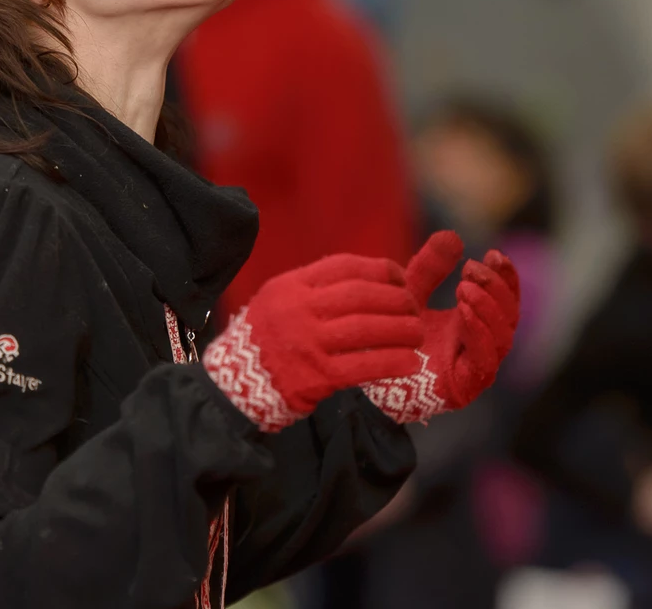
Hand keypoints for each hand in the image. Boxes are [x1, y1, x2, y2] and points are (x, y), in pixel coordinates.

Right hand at [203, 254, 424, 432]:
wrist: (233, 385)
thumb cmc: (264, 341)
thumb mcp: (278, 300)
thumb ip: (314, 288)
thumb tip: (368, 279)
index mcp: (290, 286)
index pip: (344, 267)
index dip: (380, 270)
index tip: (400, 277)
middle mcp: (298, 310)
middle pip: (361, 295)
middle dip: (396, 300)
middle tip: (414, 308)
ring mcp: (307, 343)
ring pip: (367, 329)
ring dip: (401, 330)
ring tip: (417, 334)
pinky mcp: (317, 377)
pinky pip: (365, 366)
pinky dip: (392, 363)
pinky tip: (410, 363)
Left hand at [362, 231, 520, 423]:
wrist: (366, 374)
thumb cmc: (389, 336)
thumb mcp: (409, 293)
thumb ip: (429, 267)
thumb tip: (452, 234)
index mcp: (474, 324)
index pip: (504, 299)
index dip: (505, 276)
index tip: (493, 254)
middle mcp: (481, 346)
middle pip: (509, 316)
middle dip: (497, 288)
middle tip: (473, 268)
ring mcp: (476, 368)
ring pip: (502, 337)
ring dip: (489, 307)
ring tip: (465, 286)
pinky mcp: (466, 387)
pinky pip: (484, 359)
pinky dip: (478, 332)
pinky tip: (463, 310)